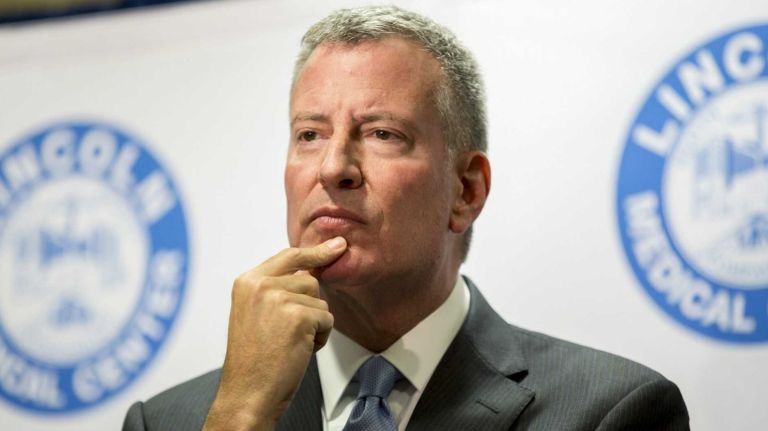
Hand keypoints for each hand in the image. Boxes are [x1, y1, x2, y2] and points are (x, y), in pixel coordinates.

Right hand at [203, 237, 346, 430]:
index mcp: (247, 282)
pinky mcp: (298, 316)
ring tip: (290, 343)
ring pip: (320, 301)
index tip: (337, 246)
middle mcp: (260, 284)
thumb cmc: (253, 361)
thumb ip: (275, 289)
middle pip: (310, 280)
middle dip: (310, 307)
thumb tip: (311, 272)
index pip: (289, 256)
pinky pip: (327, 319)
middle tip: (287, 334)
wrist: (247, 393)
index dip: (315, 252)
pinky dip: (319, 338)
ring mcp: (278, 298)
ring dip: (314, 324)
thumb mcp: (254, 313)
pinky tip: (298, 350)